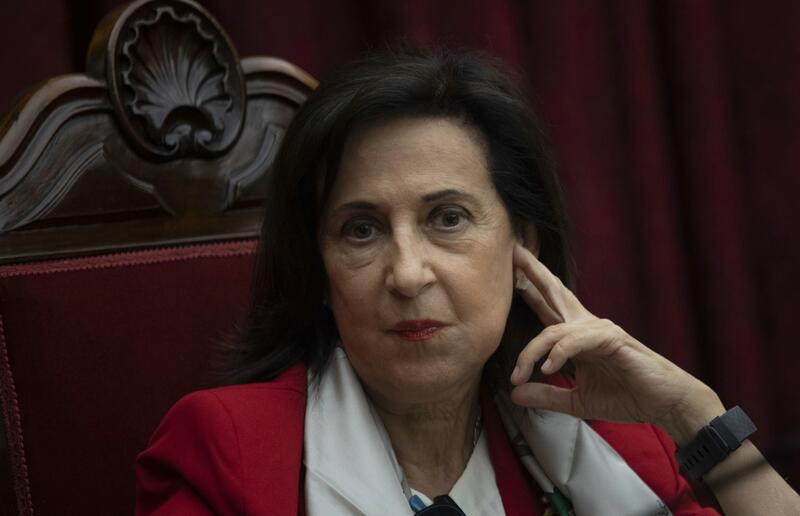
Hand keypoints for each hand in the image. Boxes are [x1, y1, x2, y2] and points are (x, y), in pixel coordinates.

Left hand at [509, 244, 722, 442]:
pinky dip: (559, 353)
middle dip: (533, 272)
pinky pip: (575, 340)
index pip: (548, 308)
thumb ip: (547, 395)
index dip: (530, 291)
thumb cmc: (627, 397)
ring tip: (518, 375)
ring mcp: (599, 329)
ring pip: (553, 330)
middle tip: (514, 250)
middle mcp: (587, 326)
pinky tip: (548, 368)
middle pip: (555, 292)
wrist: (665, 404)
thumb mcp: (577, 402)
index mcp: (578, 336)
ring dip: (532, 352)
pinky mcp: (612, 339)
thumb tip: (514, 393)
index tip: (510, 275)